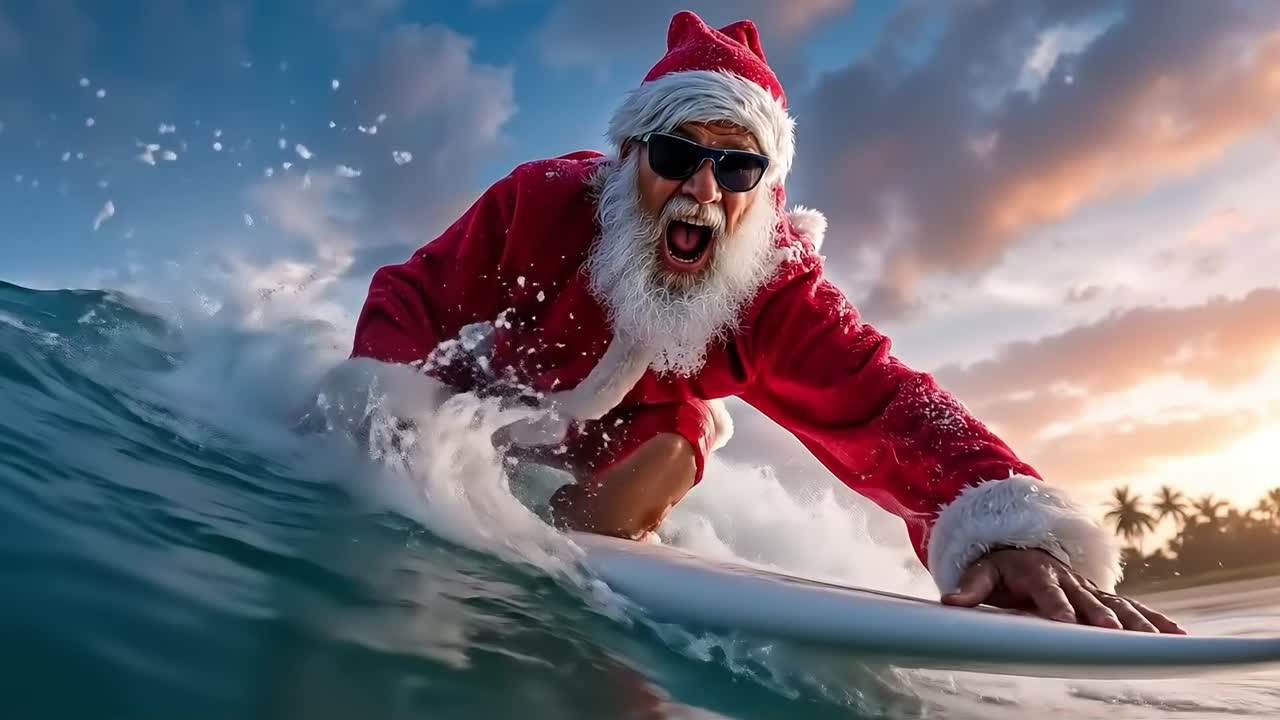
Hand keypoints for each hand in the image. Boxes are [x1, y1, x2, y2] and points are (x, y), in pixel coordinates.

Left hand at [941, 548, 1185, 633]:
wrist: (1023, 547)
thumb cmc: (1000, 566)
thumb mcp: (982, 571)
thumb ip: (969, 586)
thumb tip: (949, 601)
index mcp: (1039, 573)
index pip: (1048, 592)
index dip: (1056, 608)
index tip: (1066, 623)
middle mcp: (1070, 579)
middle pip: (1088, 600)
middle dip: (1102, 617)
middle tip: (1115, 635)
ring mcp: (1089, 588)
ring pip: (1117, 605)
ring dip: (1139, 622)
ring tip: (1163, 640)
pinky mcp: (1102, 596)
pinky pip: (1132, 607)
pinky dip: (1154, 619)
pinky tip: (1177, 635)